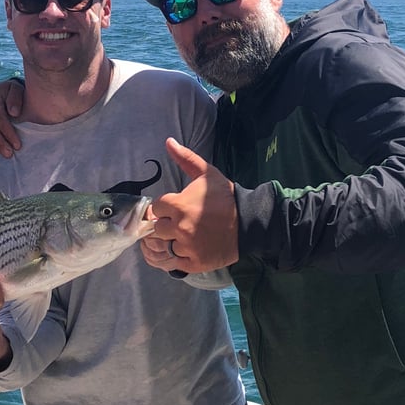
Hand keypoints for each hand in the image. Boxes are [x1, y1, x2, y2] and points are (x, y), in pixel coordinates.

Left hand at [141, 138, 238, 274]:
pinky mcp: (194, 263)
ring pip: (164, 247)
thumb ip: (186, 158)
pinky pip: (173, 263)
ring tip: (181, 237)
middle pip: (156, 230)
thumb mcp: (207, 174)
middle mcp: (180, 228)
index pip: (156, 209)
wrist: (249, 223)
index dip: (163, 209)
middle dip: (165, 226)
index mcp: (179, 205)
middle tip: (178, 224)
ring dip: (170, 242)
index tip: (173, 209)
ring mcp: (187, 247)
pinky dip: (176, 258)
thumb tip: (168, 141)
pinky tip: (185, 249)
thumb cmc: (225, 197)